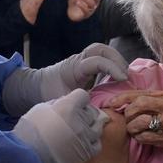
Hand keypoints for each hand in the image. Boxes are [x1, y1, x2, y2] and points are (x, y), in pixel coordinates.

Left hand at [2, 43, 129, 115]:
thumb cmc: (47, 95)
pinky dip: (113, 64)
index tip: (123, 80)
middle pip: (101, 48)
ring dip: (117, 60)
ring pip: (103, 50)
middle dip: (117, 59)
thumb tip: (101, 113)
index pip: (97, 61)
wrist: (35, 87)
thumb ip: (81, 105)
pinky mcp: (86, 64)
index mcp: (73, 68)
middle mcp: (79, 60)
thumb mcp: (63, 102)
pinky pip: (102, 58)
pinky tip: (119, 77)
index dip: (112, 68)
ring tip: (126, 75)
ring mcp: (82, 60)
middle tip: (127, 75)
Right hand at [11, 89, 108, 162]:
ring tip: (80, 129)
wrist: (27, 159)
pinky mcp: (87, 153)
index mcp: (68, 107)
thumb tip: (67, 102)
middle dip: (84, 112)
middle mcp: (80, 121)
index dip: (78, 99)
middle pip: (92, 110)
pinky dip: (92, 140)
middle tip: (74, 118)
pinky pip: (97, 142)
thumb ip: (57, 103)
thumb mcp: (40, 109)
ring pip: (98, 125)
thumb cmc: (29, 133)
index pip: (84, 95)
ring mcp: (85, 137)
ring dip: (91, 125)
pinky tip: (84, 140)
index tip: (74, 104)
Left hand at [104, 89, 162, 162]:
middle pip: (139, 104)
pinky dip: (139, 138)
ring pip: (140, 121)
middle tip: (126, 119)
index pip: (144, 92)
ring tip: (134, 130)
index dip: (124, 97)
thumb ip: (162, 101)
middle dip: (127, 113)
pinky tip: (141, 138)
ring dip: (132, 128)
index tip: (112, 103)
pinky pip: (146, 137)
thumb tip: (134, 100)